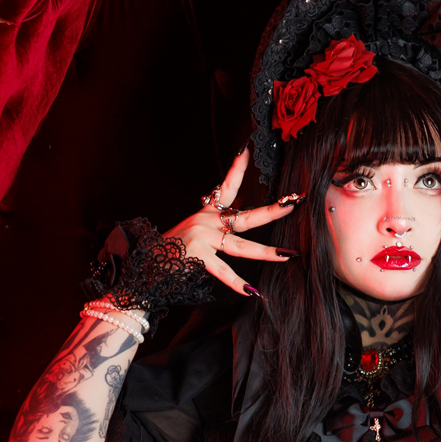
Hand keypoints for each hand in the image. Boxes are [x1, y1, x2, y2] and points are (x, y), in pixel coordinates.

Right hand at [164, 148, 300, 296]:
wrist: (147, 263)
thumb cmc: (171, 250)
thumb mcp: (194, 232)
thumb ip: (215, 229)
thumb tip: (234, 229)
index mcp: (207, 214)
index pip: (226, 188)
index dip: (236, 170)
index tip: (247, 150)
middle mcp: (207, 222)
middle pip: (246, 217)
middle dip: (272, 212)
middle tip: (293, 204)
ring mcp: (203, 238)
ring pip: (241, 246)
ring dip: (265, 252)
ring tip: (286, 255)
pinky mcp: (197, 255)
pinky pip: (222, 271)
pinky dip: (236, 283)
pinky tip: (251, 291)